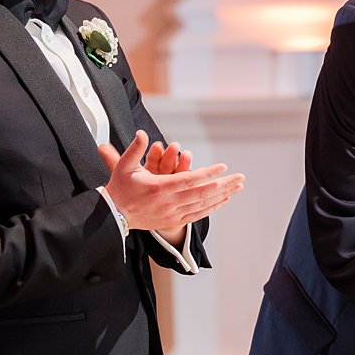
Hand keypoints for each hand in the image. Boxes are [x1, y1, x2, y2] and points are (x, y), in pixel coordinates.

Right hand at [97, 130, 243, 233]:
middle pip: (202, 193)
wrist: (114, 216)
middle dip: (224, 184)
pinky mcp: (172, 221)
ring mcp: (172, 213)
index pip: (189, 179)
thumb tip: (142, 132)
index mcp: (159, 187)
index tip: (223, 167)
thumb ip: (134, 149)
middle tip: (240, 178)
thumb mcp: (123, 167)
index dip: (208, 173)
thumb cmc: (120, 189)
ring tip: (237, 187)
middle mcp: (169, 202)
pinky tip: (224, 200)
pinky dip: (212, 207)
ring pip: (203, 204)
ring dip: (222, 195)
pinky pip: (197, 215)